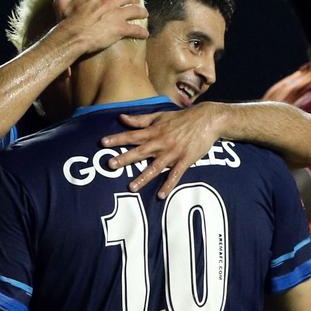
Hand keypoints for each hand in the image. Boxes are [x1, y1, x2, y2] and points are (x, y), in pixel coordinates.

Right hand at [53, 0, 147, 54]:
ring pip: (135, 10)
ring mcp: (116, 15)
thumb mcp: (60, 3)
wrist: (72, 38)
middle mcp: (108, 2)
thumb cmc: (66, 22)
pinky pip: (135, 29)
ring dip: (141, 11)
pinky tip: (144, 35)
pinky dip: (141, 32)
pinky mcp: (120, 28)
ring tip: (144, 13)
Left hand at [100, 103, 222, 198]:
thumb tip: (121, 118)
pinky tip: (160, 195)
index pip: (132, 135)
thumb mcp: (160, 115)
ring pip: (155, 167)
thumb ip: (140, 119)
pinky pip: (175, 174)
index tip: (103, 143)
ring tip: (131, 187)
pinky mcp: (185, 160)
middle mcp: (161, 142)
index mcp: (154, 131)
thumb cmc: (181, 118)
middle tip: (110, 165)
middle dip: (124, 158)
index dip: (117, 139)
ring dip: (143, 177)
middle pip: (140, 151)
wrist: (207, 119)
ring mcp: (173, 152)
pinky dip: (168, 184)